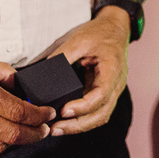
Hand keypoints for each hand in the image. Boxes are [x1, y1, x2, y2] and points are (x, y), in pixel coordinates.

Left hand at [47, 12, 130, 135]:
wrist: (115, 28)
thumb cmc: (100, 33)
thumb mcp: (80, 39)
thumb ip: (63, 56)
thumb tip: (42, 76)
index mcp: (113, 70)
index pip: (101, 95)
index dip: (82, 107)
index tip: (63, 110)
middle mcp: (116, 85)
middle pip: (101, 114)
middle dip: (77, 125)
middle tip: (54, 128)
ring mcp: (112, 91)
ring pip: (99, 117)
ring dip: (78, 127)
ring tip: (56, 129)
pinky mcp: (104, 93)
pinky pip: (96, 112)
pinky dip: (82, 121)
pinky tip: (65, 123)